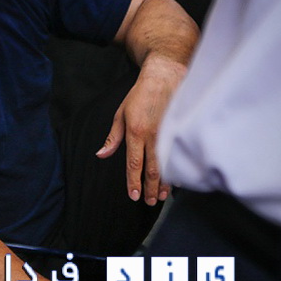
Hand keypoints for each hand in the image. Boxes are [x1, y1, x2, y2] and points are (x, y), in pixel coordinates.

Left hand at [97, 54, 186, 204]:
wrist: (164, 77)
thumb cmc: (139, 96)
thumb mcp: (120, 114)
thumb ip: (113, 138)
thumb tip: (101, 155)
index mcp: (135, 132)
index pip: (133, 163)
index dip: (133, 182)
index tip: (132, 196)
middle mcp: (153, 135)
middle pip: (151, 169)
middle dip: (149, 188)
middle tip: (148, 202)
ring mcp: (168, 134)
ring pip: (167, 165)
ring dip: (163, 183)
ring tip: (160, 196)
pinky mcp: (179, 131)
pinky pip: (178, 156)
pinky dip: (176, 170)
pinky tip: (175, 181)